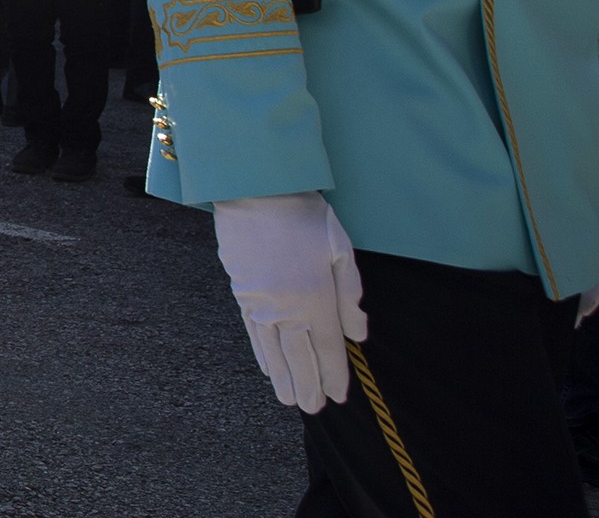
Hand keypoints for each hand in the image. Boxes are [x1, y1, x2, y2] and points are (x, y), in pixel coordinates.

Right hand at [212, 192, 365, 411]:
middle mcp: (287, 307)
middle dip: (308, 385)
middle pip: (300, 356)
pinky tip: (268, 368)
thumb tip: (357, 335)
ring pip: (274, 350)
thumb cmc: (305, 216)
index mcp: (316, 298)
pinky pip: (253, 332)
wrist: (255, 190)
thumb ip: (350, 296)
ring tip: (290, 400)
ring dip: (284, 378)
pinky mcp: (241, 292)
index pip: (329, 348)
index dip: (335, 375)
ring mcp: (260, 302)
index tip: (339, 397)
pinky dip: (262, 354)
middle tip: (312, 409)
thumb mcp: (341, 249)